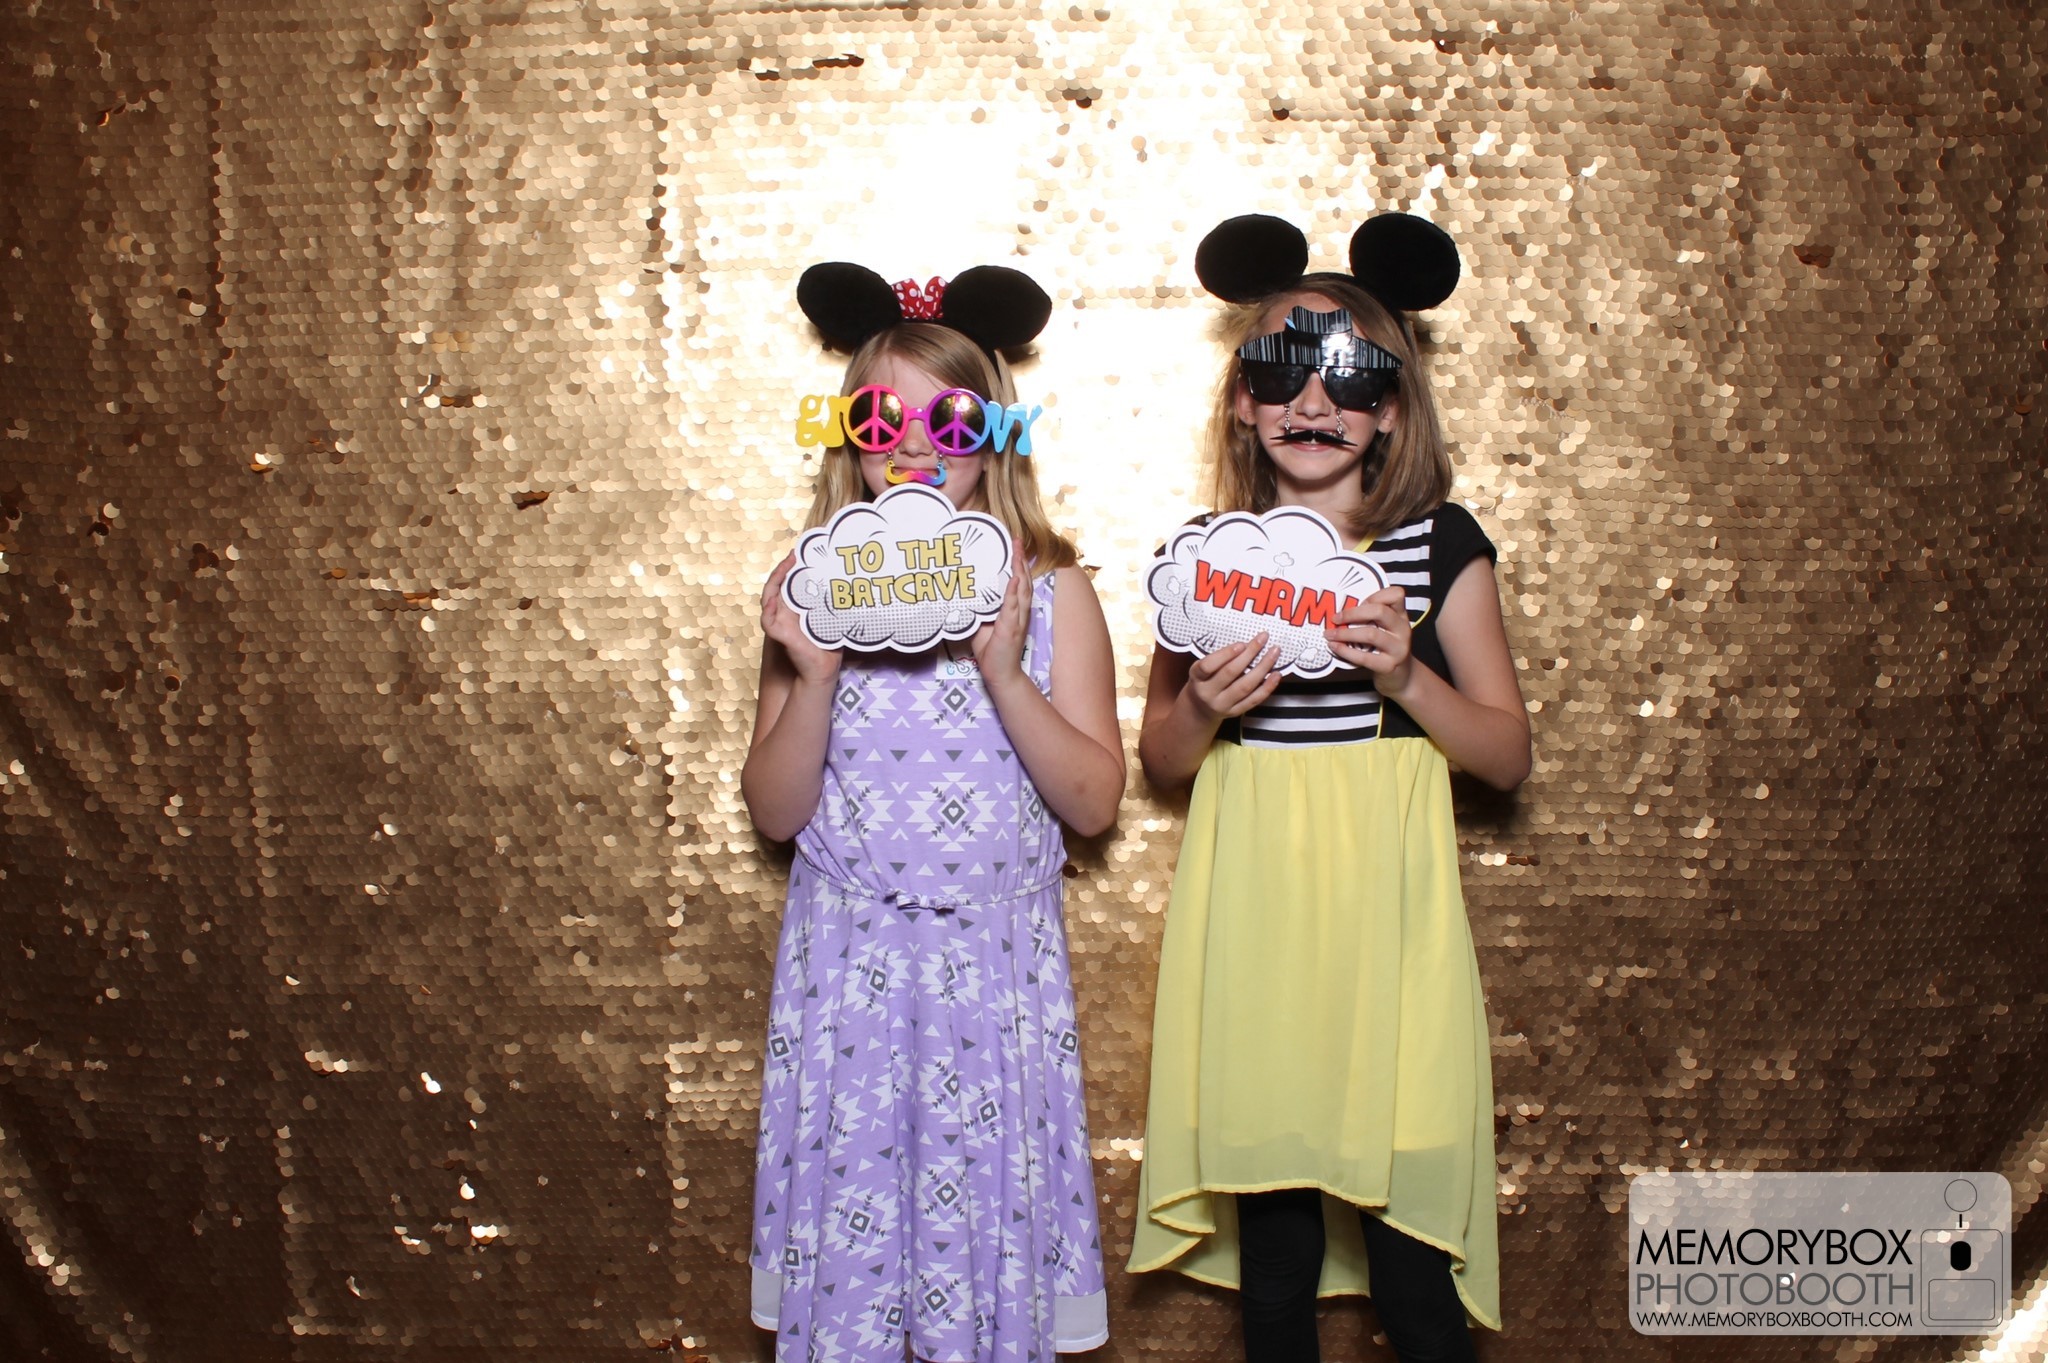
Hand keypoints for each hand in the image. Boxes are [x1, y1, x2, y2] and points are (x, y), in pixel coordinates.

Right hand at [761, 554, 841, 685]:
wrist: (824, 670)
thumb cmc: (828, 645)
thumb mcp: (835, 619)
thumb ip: (839, 604)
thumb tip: (858, 585)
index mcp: (796, 606)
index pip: (790, 582)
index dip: (792, 567)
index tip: (801, 552)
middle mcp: (785, 611)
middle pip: (778, 584)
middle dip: (784, 568)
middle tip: (794, 554)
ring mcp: (780, 622)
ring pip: (768, 596)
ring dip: (775, 579)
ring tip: (785, 566)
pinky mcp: (779, 635)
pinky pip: (767, 621)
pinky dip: (768, 609)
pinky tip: (773, 600)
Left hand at [969, 553, 1030, 687]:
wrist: (1000, 674)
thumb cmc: (992, 649)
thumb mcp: (982, 623)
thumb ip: (979, 608)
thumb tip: (963, 593)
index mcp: (1014, 609)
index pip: (1018, 582)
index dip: (1017, 563)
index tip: (1013, 546)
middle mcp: (1020, 612)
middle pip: (1023, 580)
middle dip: (1020, 559)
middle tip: (1016, 540)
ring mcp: (1017, 620)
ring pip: (1022, 590)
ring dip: (1020, 569)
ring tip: (1017, 552)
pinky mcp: (1011, 629)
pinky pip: (1013, 608)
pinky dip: (1014, 592)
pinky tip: (1014, 579)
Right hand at [1183, 634, 1281, 722]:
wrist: (1200, 709)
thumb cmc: (1204, 681)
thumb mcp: (1202, 668)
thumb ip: (1220, 658)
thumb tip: (1248, 644)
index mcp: (1196, 678)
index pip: (1208, 666)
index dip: (1225, 654)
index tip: (1242, 644)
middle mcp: (1207, 693)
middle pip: (1230, 673)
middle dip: (1249, 654)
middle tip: (1263, 639)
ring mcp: (1222, 705)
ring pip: (1245, 686)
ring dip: (1262, 668)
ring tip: (1274, 653)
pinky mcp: (1235, 712)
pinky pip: (1253, 700)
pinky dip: (1267, 687)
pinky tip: (1276, 674)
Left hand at [1328, 584, 1412, 695]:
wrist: (1402, 678)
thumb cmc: (1387, 648)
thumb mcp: (1386, 628)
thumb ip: (1371, 617)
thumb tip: (1341, 610)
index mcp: (1401, 616)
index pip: (1396, 594)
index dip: (1375, 595)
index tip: (1359, 603)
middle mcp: (1403, 629)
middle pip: (1380, 611)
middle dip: (1352, 613)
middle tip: (1335, 618)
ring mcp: (1398, 648)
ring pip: (1371, 634)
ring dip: (1345, 633)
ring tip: (1330, 634)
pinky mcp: (1389, 666)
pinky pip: (1364, 657)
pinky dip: (1345, 650)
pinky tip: (1334, 647)